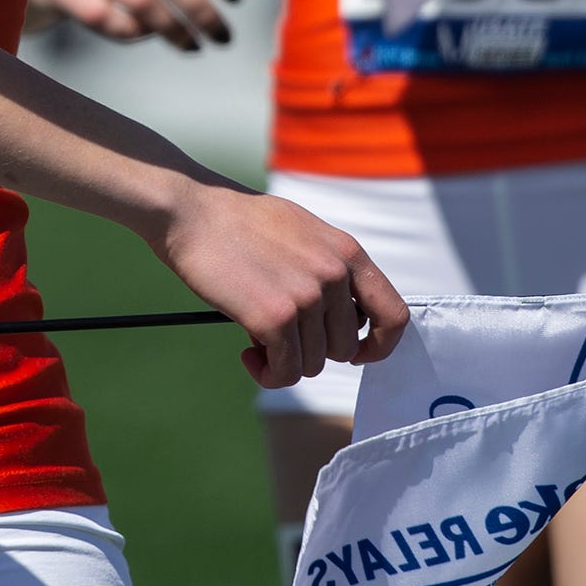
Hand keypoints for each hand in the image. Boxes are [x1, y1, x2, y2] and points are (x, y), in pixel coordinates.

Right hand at [149, 181, 406, 388]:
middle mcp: (334, 274)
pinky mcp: (274, 317)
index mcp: (347, 252)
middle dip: (312, 350)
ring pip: (313, 364)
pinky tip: (248, 354)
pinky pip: (284, 371)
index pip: (394, 315)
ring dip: (285, 362)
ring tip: (257, 340)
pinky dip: (268, 372)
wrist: (191, 212)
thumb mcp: (304, 232)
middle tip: (280, 336)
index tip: (356, 353)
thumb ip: (330, 268)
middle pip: (344, 349)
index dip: (378, 345)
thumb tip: (342, 317)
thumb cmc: (239, 222)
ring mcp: (306, 296)